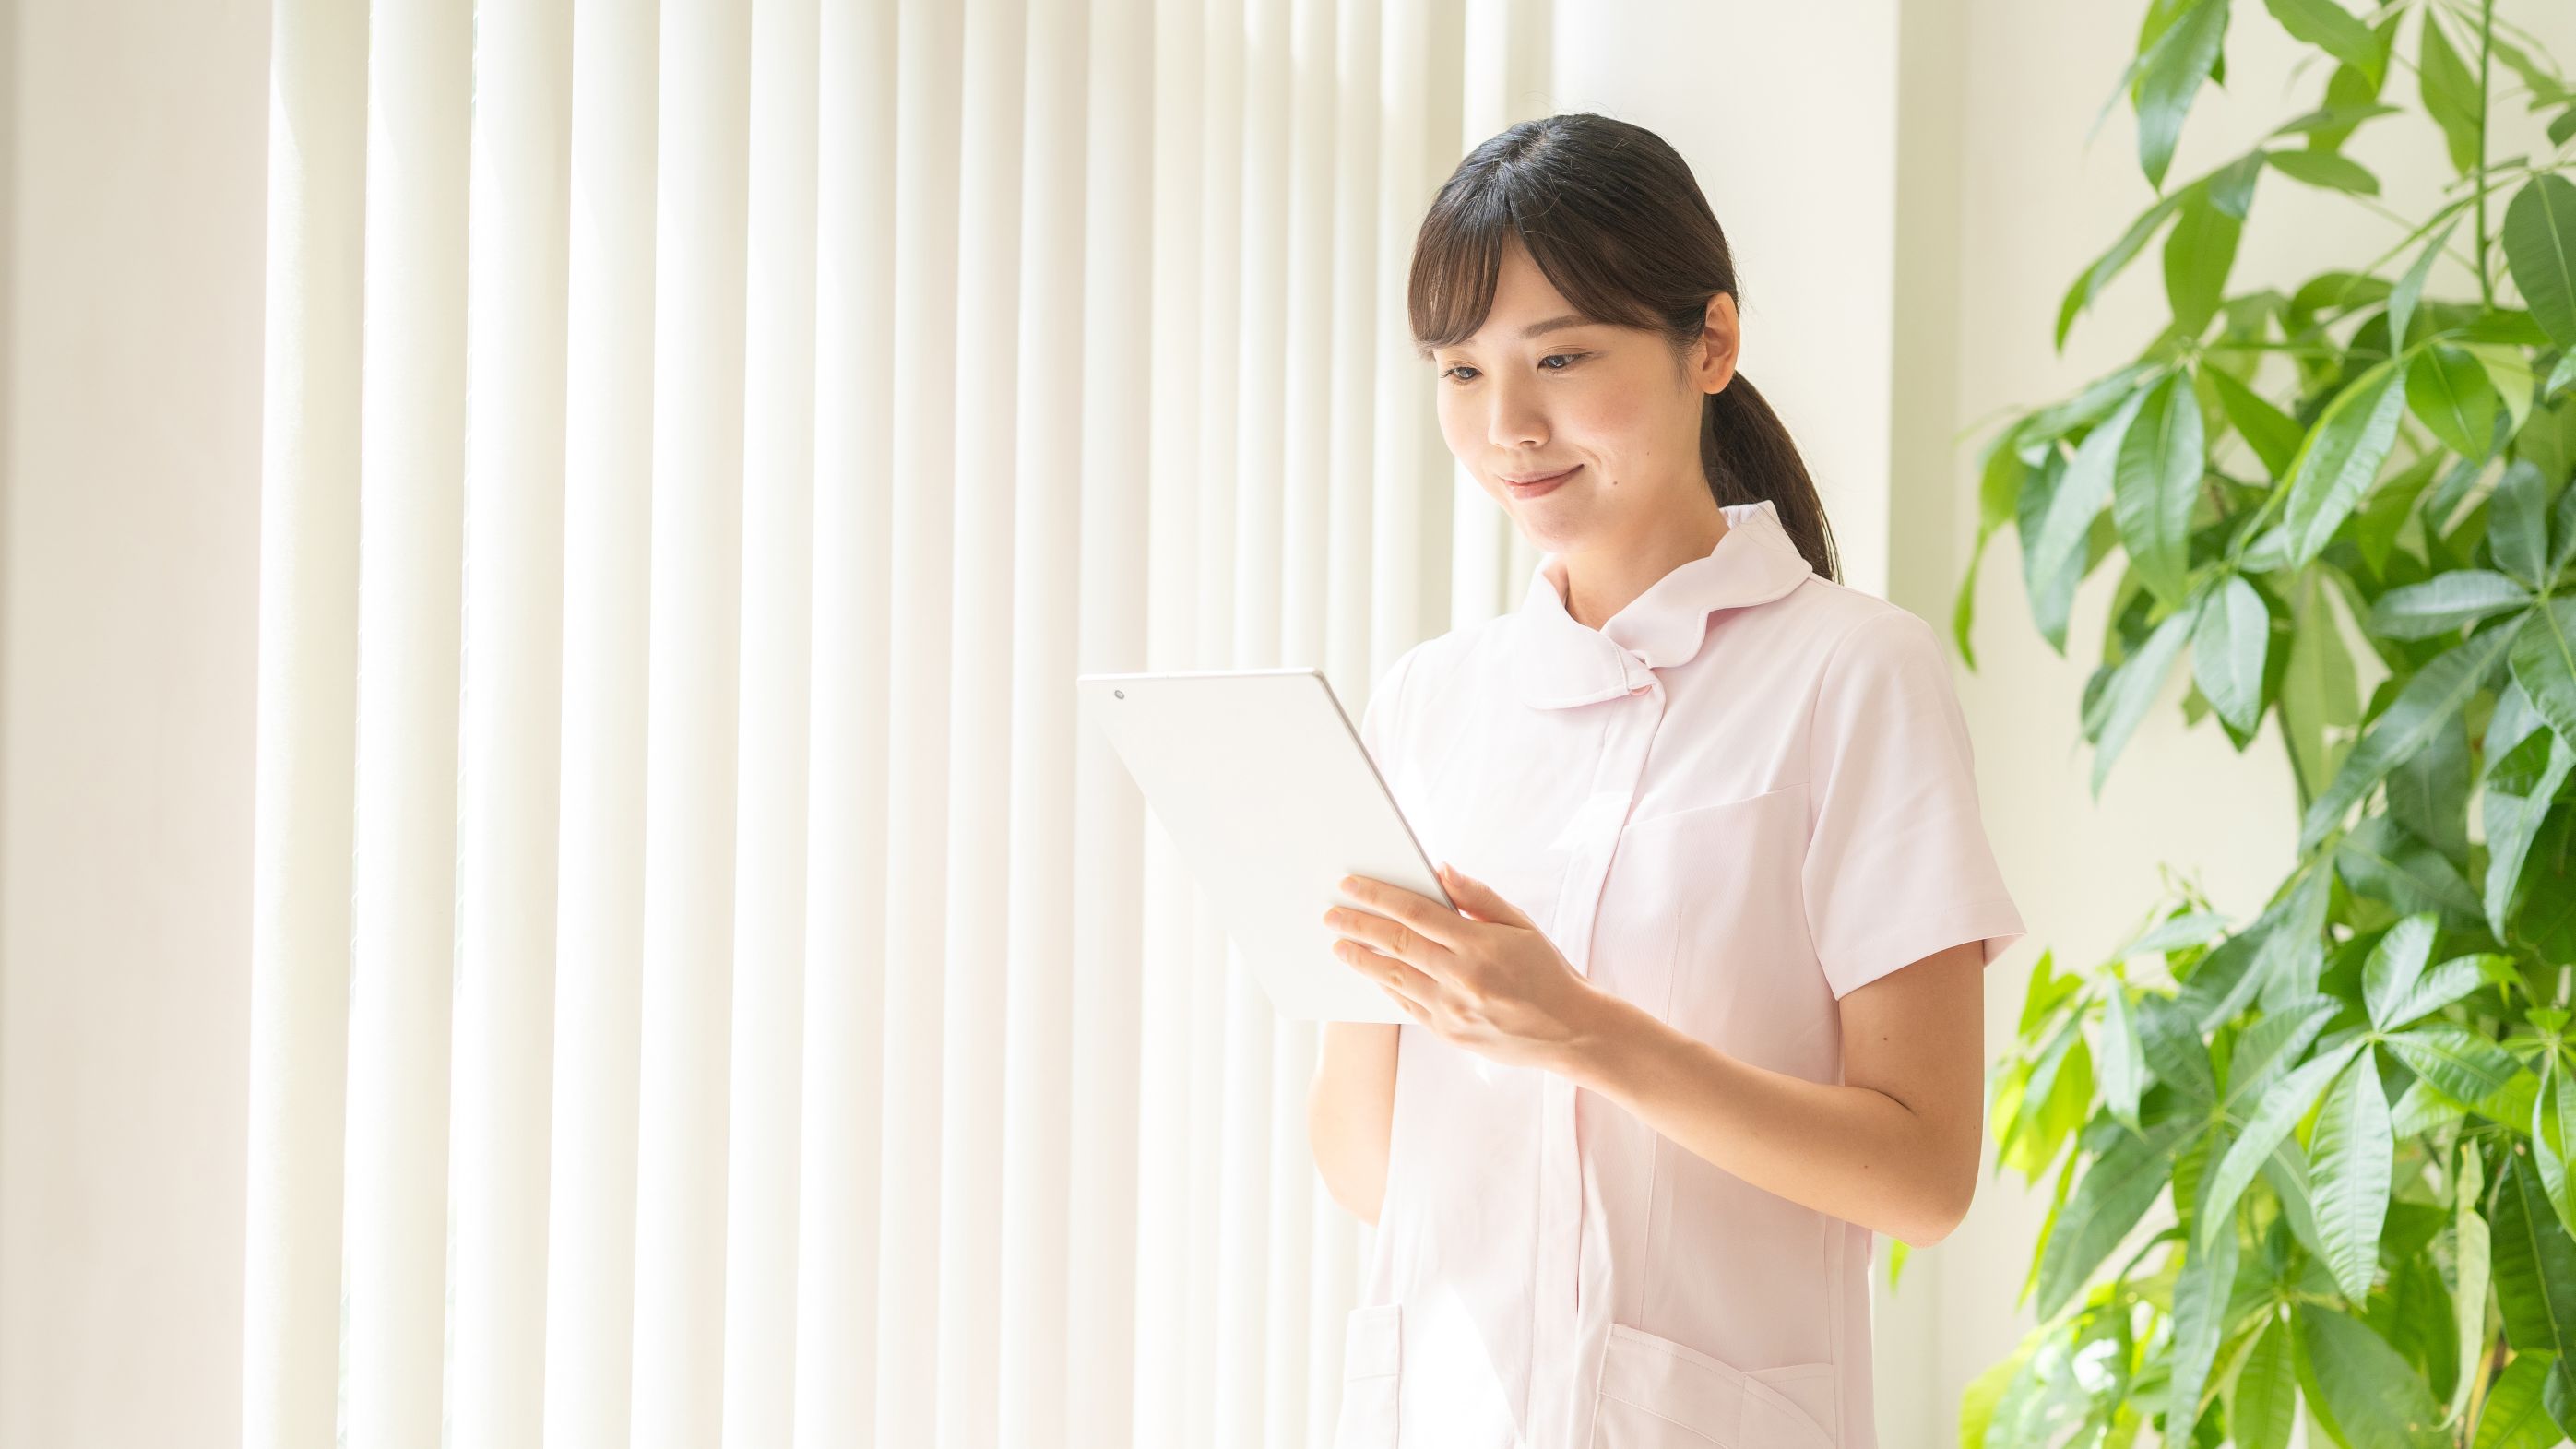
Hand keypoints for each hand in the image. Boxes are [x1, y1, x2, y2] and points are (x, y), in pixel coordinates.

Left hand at [1322, 863, 1609, 1075]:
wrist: (1569, 1030)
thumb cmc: (1546, 970)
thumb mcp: (1521, 925)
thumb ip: (1478, 897)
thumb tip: (1440, 868)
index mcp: (1479, 945)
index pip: (1415, 912)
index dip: (1377, 896)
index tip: (1350, 884)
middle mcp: (1462, 978)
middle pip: (1396, 943)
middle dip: (1357, 925)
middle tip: (1330, 914)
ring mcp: (1452, 1009)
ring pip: (1393, 977)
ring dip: (1361, 958)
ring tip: (1338, 944)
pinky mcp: (1448, 1033)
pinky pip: (1406, 1005)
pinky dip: (1384, 985)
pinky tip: (1369, 972)